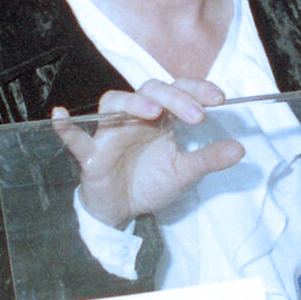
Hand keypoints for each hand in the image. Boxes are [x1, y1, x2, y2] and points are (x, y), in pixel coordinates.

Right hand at [52, 79, 246, 228]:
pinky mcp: (90, 154)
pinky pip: (74, 137)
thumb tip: (241, 148)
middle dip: (174, 98)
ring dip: (132, 101)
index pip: (178, 90)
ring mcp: (111, 131)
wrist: (122, 210)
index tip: (219, 99)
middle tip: (197, 117)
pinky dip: (66, 126)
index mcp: (160, 117)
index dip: (197, 89)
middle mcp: (135, 116)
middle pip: (150, 90)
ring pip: (114, 101)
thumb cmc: (150, 182)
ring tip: (152, 111)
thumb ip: (208, 159)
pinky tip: (60, 115)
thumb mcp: (184, 173)